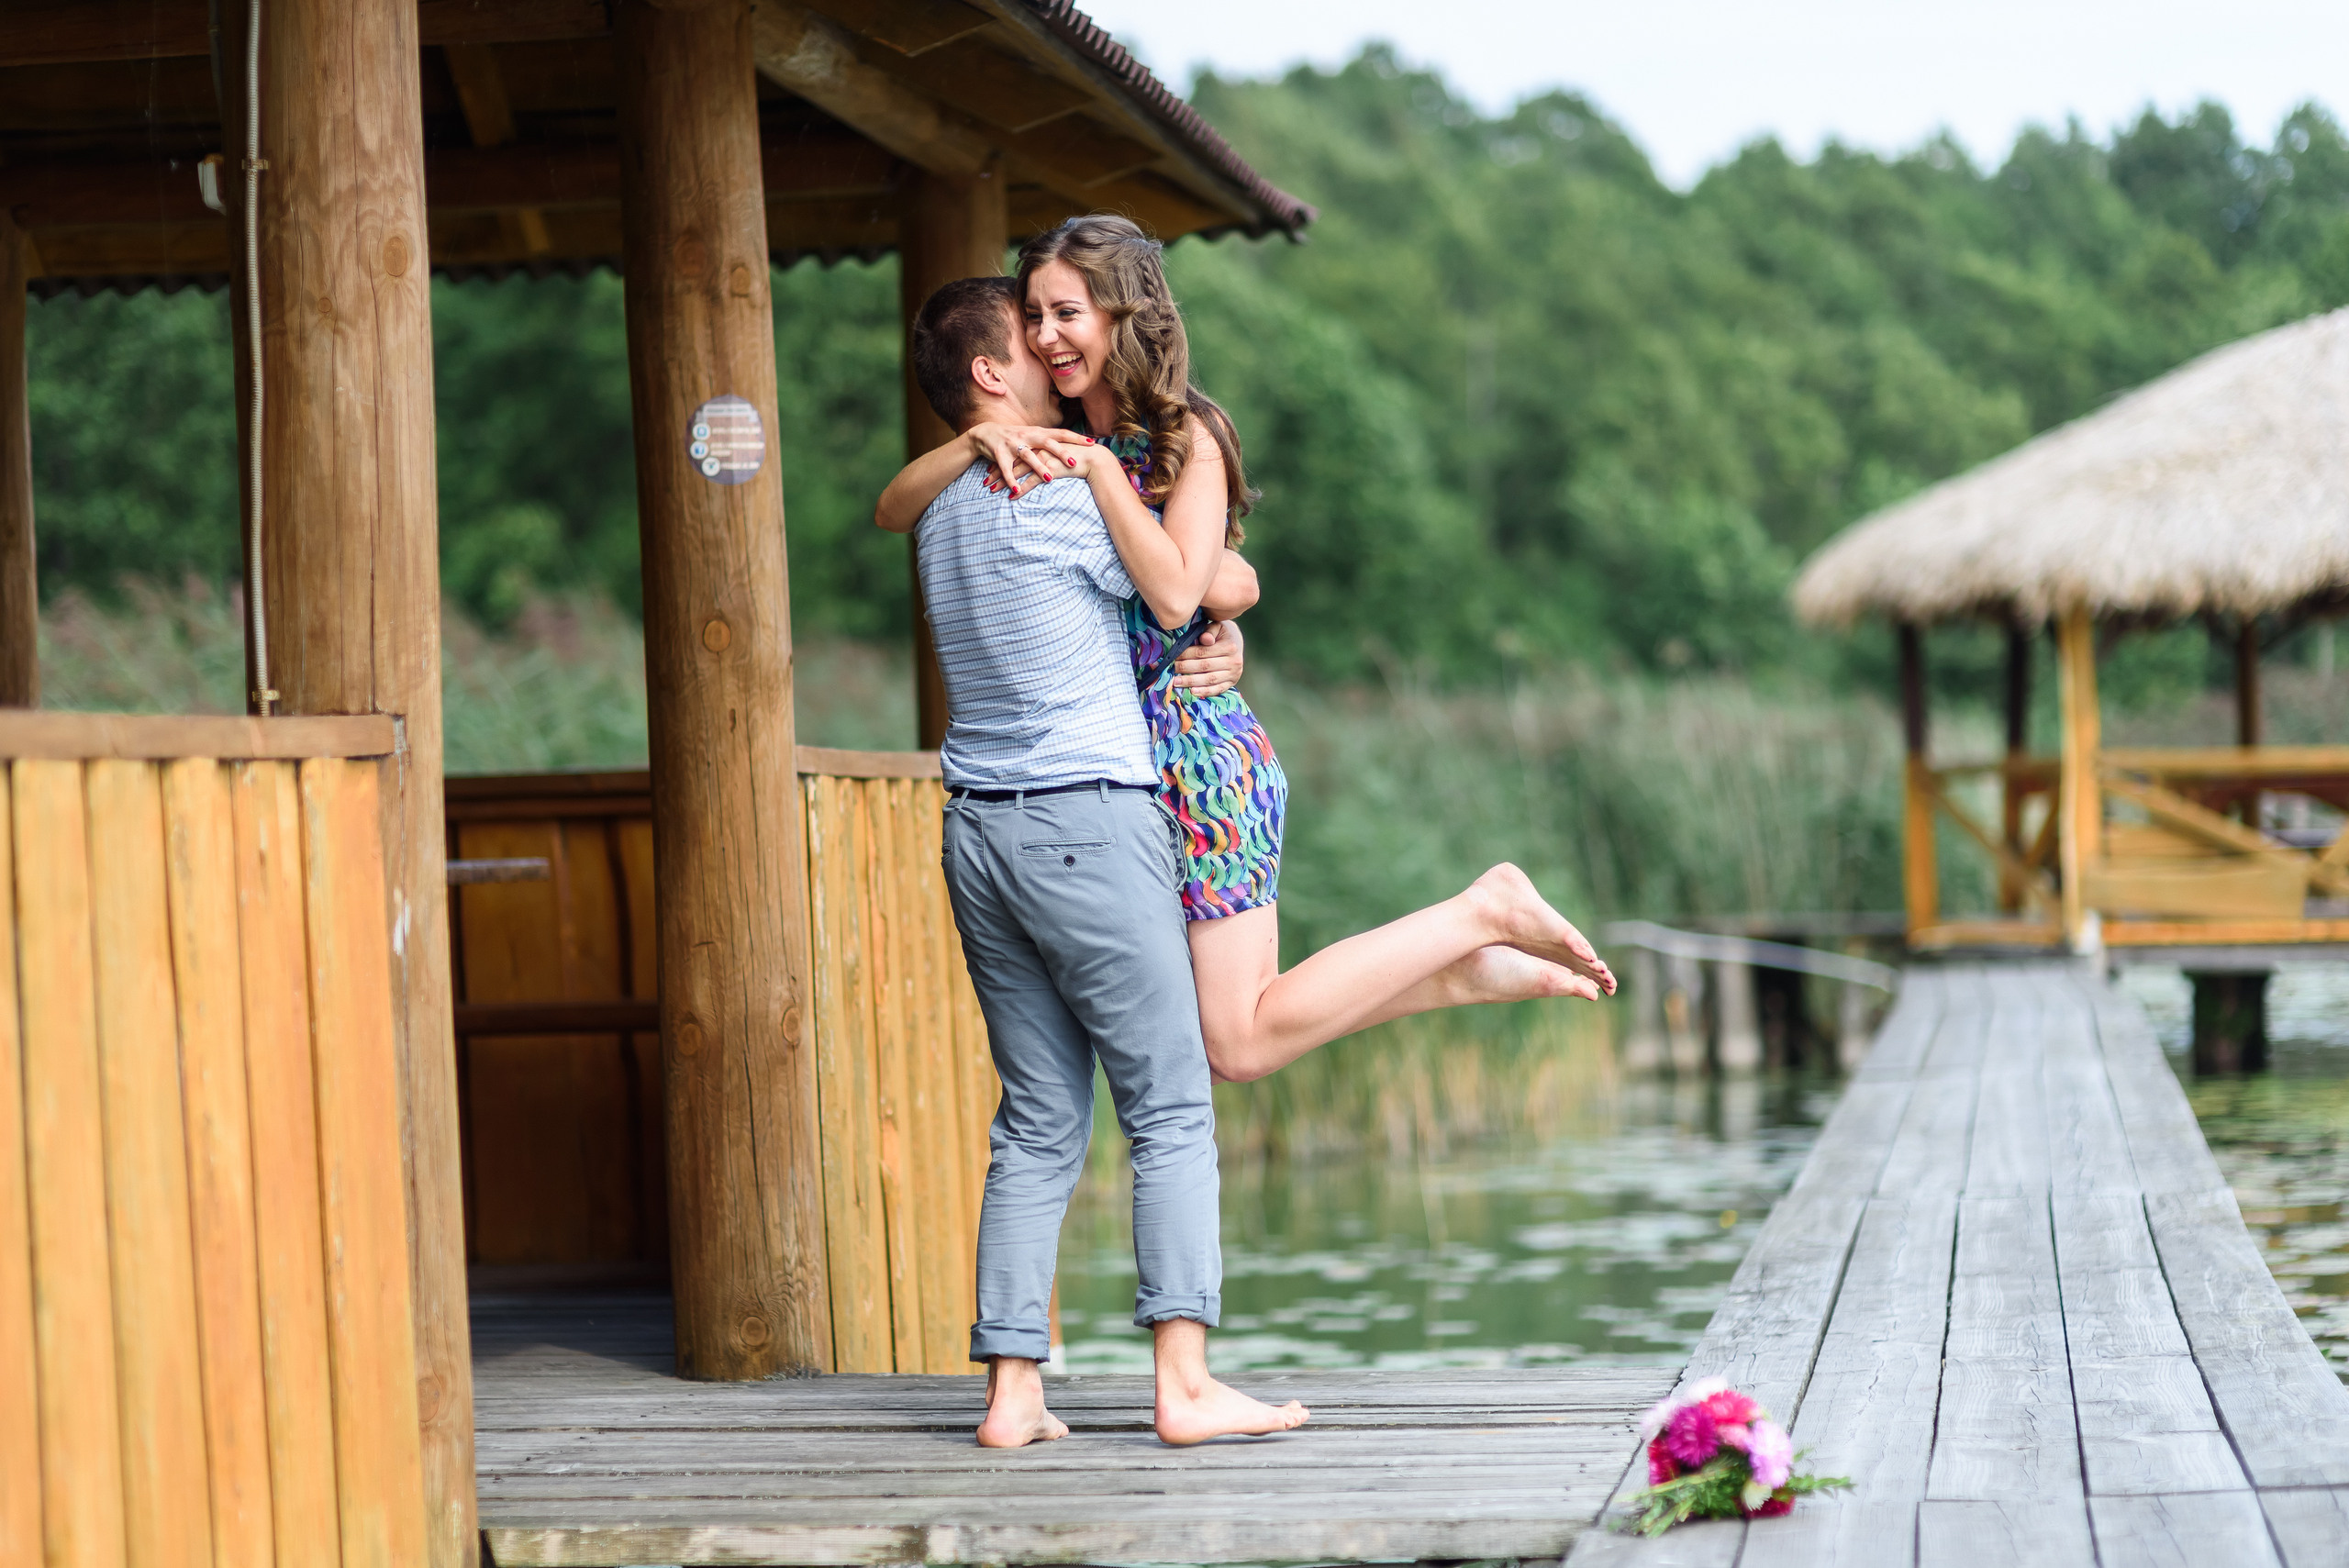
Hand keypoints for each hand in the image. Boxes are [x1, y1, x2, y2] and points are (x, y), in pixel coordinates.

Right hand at [970, 423, 1090, 496]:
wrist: (986, 433)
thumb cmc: (1015, 437)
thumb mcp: (1033, 435)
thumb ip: (1050, 441)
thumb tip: (1073, 446)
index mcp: (1038, 432)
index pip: (1060, 433)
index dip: (1076, 438)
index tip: (1092, 442)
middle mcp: (1027, 436)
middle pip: (1047, 443)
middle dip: (1061, 452)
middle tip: (1075, 462)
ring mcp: (1013, 444)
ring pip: (1027, 456)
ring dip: (1038, 467)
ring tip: (1049, 479)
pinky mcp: (999, 454)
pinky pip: (1006, 468)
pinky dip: (1011, 480)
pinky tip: (1017, 490)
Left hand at [1172, 620, 1243, 697]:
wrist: (1236, 642)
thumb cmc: (1221, 634)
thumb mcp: (1217, 627)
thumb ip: (1209, 631)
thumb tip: (1205, 638)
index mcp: (1229, 646)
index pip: (1203, 652)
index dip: (1186, 654)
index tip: (1174, 656)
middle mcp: (1233, 661)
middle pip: (1205, 666)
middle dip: (1186, 668)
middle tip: (1171, 669)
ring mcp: (1233, 674)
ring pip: (1209, 679)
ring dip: (1191, 681)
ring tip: (1176, 682)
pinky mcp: (1232, 682)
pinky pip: (1217, 689)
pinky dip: (1205, 691)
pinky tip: (1192, 691)